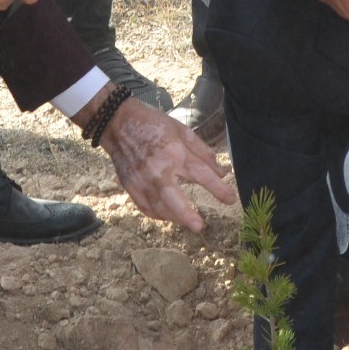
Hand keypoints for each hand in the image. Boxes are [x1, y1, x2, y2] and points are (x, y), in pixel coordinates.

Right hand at [94, 97, 236, 232]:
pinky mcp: (130, 186)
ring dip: (175, 217)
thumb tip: (221, 172)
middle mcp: (157, 169)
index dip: (218, 188)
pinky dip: (158, 214)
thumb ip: (203, 153)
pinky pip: (145, 207)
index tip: (230, 199)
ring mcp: (141, 180)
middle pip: (173, 198)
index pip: (201, 174)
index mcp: (174, 152)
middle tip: (199, 227)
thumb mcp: (182, 131)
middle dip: (186, 215)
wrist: (118, 123)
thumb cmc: (153, 124)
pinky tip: (168, 214)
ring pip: (158, 207)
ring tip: (188, 220)